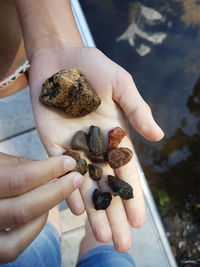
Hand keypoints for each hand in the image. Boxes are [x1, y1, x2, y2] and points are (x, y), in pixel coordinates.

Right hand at [0, 152, 82, 262]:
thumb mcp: (0, 163)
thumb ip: (22, 166)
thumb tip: (54, 168)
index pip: (19, 180)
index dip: (49, 170)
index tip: (69, 162)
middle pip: (24, 209)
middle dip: (58, 191)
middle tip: (76, 178)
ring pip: (22, 226)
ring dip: (49, 206)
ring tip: (58, 191)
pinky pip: (14, 246)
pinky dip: (35, 226)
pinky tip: (43, 211)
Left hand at [29, 47, 163, 251]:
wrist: (61, 57)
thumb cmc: (95, 67)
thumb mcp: (122, 85)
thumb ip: (138, 110)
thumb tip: (158, 135)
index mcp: (115, 136)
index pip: (126, 172)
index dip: (132, 196)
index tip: (138, 221)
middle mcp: (95, 146)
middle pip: (106, 186)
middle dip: (114, 213)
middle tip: (122, 243)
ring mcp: (73, 146)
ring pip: (84, 185)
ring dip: (93, 210)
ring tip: (101, 237)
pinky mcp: (52, 142)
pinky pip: (59, 170)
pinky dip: (66, 189)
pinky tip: (74, 210)